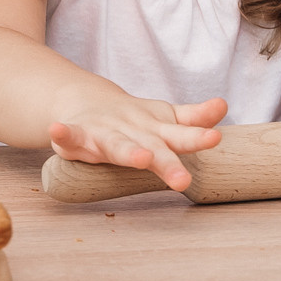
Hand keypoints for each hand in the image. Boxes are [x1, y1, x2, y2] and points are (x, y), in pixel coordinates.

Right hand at [46, 95, 226, 191]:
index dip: (197, 137)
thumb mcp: (165, 117)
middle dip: (167, 162)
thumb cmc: (133, 119)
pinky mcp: (78, 135)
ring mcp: (105, 131)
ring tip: (139, 158)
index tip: (215, 137)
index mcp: (156, 129)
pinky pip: (69, 135)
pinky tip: (56, 130)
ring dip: (127, 152)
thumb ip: (193, 116)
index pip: (181, 134)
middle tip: (183, 178)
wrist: (88, 102)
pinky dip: (63, 133)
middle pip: (153, 146)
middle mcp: (133, 129)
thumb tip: (223, 106)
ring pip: (117, 145)